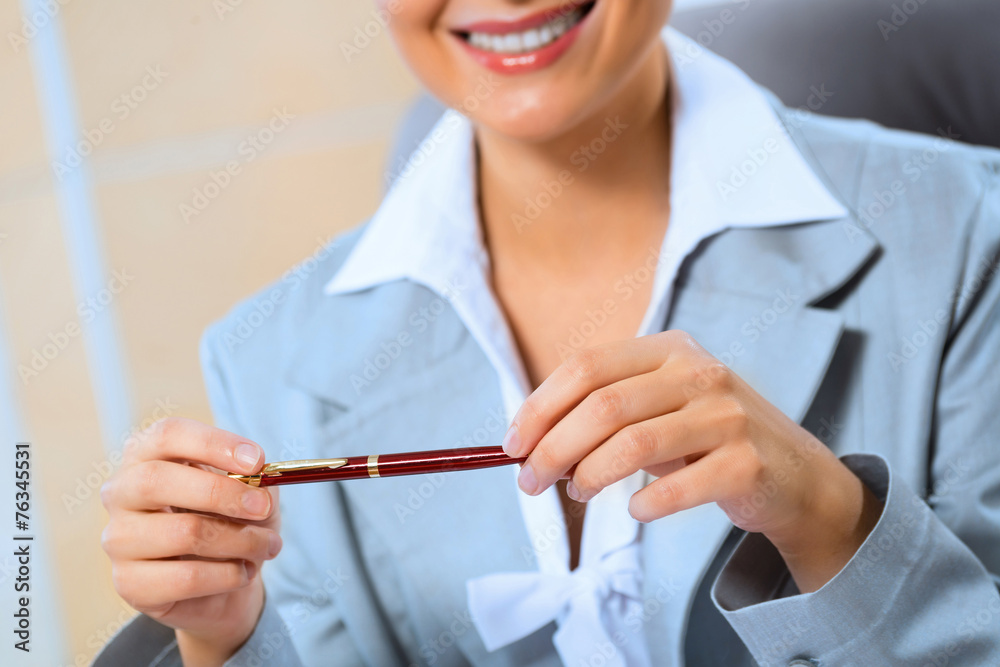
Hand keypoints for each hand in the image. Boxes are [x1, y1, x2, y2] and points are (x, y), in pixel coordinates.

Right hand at [101, 418, 281, 665]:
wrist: (220, 584)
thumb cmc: (228, 521)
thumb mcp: (248, 491)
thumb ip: (253, 481)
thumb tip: (259, 486)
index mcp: (147, 455)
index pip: (168, 435)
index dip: (214, 444)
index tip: (256, 461)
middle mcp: (122, 493)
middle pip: (158, 479)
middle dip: (223, 493)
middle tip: (263, 507)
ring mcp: (118, 540)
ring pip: (182, 533)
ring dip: (240, 541)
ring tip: (268, 545)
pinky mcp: (130, 583)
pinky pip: (186, 577)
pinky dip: (228, 575)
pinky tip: (244, 572)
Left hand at [502, 331, 881, 591]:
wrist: (793, 475)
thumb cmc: (707, 440)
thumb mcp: (658, 408)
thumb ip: (603, 414)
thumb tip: (528, 443)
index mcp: (668, 350)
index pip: (586, 367)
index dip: (540, 407)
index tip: (511, 445)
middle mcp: (699, 372)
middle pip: (603, 406)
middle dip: (553, 448)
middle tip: (531, 481)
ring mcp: (728, 415)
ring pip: (634, 443)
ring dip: (589, 475)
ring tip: (576, 493)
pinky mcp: (748, 462)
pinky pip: (678, 487)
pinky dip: (645, 503)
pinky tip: (634, 510)